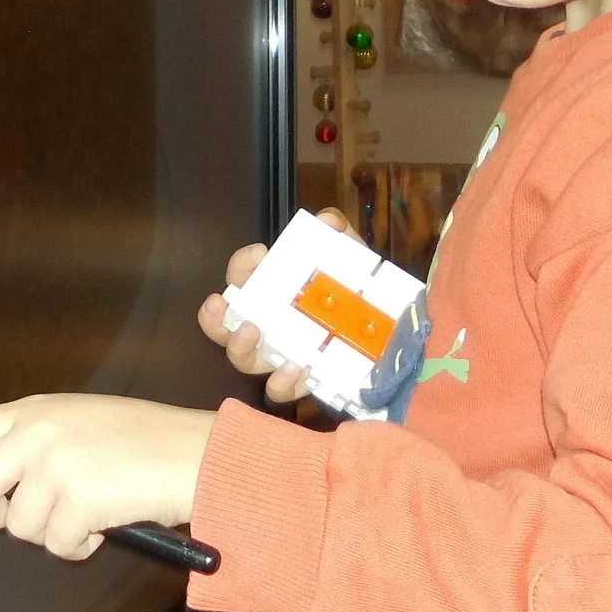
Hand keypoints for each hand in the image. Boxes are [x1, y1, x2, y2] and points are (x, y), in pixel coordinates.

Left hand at [0, 394, 215, 560]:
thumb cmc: (148, 442)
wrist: (198, 454)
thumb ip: (36, 438)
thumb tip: (0, 478)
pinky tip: (105, 526)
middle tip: (26, 520)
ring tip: (87, 515)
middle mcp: (37, 433)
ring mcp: (56, 465)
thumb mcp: (80, 420)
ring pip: (20, 526)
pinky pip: (57, 545)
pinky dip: (79, 546)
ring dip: (51, 533)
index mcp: (34, 410)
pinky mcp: (77, 499)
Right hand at [198, 207, 355, 407]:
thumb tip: (327, 221)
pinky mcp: (302, 384)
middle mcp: (267, 325)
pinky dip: (283, 381)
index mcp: (272, 291)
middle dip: (215, 317)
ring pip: (243, 360)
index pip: (240, 277)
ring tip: (253, 333)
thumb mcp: (354, 259)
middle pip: (223, 325)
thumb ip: (340, 237)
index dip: (241, 266)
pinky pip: (280, 390)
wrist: (396, 336)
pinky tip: (298, 367)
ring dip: (239, 347)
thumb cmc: (362, 294)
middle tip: (224, 305)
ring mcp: (280, 357)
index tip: (259, 254)